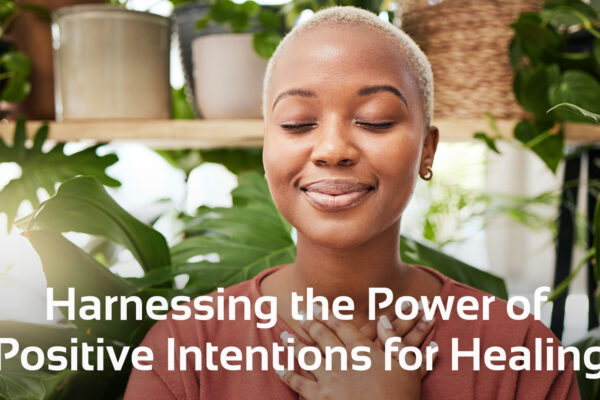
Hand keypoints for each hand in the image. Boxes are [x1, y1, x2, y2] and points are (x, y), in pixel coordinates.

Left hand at [278, 308, 437, 399]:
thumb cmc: (401, 396)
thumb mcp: (407, 365)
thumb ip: (395, 341)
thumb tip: (383, 319)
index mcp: (362, 349)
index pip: (341, 325)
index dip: (327, 314)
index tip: (316, 306)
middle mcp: (342, 359)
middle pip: (321, 335)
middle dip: (310, 323)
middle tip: (301, 314)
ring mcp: (329, 377)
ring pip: (306, 354)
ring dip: (294, 343)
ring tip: (284, 335)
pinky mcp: (319, 396)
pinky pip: (298, 382)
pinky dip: (287, 374)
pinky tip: (279, 367)